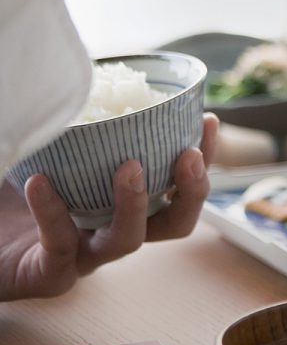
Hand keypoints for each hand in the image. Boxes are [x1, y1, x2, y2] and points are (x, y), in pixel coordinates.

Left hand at [0, 113, 218, 300]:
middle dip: (191, 192)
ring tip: (128, 167)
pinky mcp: (47, 276)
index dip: (202, 157)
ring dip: (134, 204)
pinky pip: (61, 247)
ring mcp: (81, 257)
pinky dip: (54, 214)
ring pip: (127, 241)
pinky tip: (40, 182)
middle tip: (189, 156)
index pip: (177, 186)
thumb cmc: (6, 188)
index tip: (208, 120)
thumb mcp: (44, 143)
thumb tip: (83, 68)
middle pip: (172, 223)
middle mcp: (108, 231)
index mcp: (120, 203)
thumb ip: (71, 118)